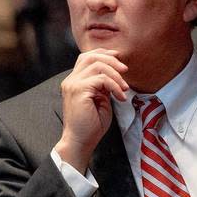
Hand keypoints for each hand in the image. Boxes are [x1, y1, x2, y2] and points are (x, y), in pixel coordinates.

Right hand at [55, 49, 127, 171]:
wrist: (80, 142)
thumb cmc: (90, 126)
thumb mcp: (100, 100)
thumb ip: (103, 86)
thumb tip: (114, 75)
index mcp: (74, 81)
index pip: (87, 58)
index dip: (104, 55)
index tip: (120, 61)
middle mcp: (71, 80)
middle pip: (90, 56)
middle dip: (111, 60)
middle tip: (125, 71)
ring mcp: (73, 84)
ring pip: (97, 65)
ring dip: (115, 74)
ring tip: (124, 88)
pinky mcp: (79, 90)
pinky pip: (101, 78)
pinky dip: (114, 85)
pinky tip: (120, 96)